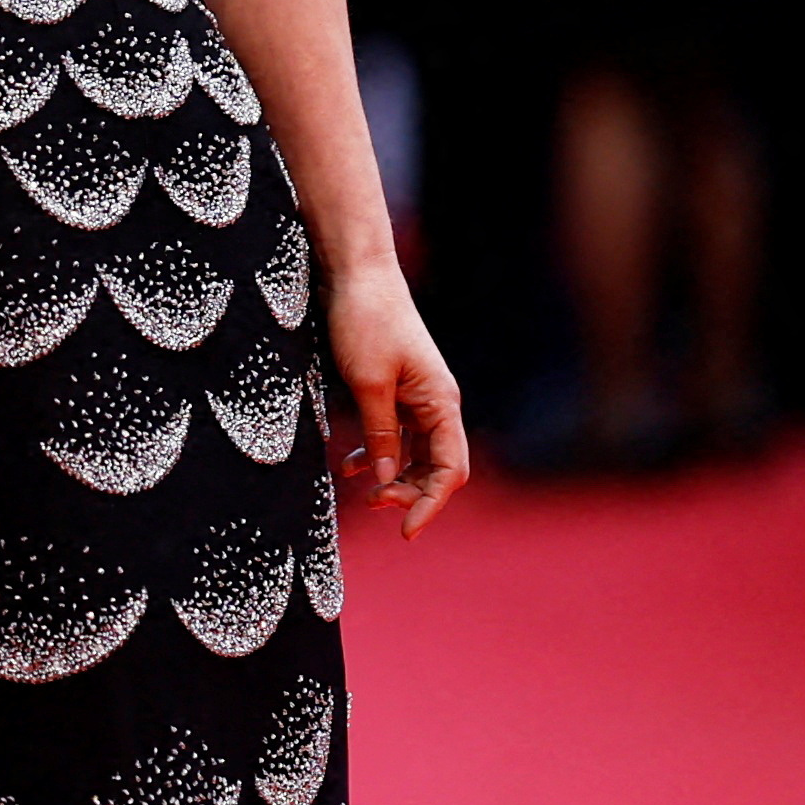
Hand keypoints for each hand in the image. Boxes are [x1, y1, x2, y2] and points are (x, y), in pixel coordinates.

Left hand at [318, 252, 468, 536]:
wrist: (357, 274)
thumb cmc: (365, 321)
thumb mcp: (368, 383)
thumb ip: (381, 433)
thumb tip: (388, 479)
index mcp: (441, 401)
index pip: (451, 469)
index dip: (430, 503)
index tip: (405, 530)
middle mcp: (437, 402)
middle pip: (437, 467)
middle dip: (411, 493)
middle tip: (373, 506)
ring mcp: (418, 396)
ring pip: (416, 454)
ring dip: (395, 477)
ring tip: (363, 493)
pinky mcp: (396, 389)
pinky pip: (397, 434)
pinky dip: (379, 454)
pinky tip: (353, 468)